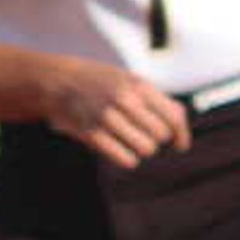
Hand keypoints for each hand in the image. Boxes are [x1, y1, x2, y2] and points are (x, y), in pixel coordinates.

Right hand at [44, 60, 190, 168]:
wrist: (58, 81)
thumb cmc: (100, 82)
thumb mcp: (130, 80)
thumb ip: (156, 99)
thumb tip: (181, 123)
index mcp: (138, 85)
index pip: (173, 116)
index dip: (181, 135)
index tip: (181, 145)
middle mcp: (125, 100)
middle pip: (161, 135)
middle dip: (157, 140)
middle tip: (145, 136)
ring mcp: (107, 117)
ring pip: (146, 149)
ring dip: (142, 149)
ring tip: (131, 141)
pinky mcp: (92, 134)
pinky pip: (126, 159)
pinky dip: (127, 158)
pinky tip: (120, 149)